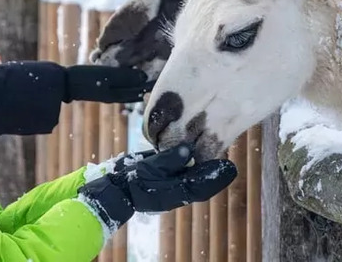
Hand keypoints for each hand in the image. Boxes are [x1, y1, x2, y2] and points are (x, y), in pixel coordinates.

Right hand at [64, 65, 154, 103]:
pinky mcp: (101, 87)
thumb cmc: (85, 78)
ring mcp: (107, 92)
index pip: (140, 91)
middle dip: (148, 84)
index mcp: (117, 95)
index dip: (152, 84)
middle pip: (136, 91)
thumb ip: (125, 76)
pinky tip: (129, 73)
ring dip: (138, 82)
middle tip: (161, 74)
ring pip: (129, 89)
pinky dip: (128, 80)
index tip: (165, 77)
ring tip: (149, 73)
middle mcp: (115, 96)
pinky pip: (120, 85)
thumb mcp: (106, 76)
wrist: (64, 83)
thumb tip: (144, 77)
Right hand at [77, 143, 236, 232]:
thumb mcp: (147, 167)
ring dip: (202, 167)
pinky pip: (179, 174)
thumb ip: (168, 159)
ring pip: (190, 178)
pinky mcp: (160, 180)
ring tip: (214, 152)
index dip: (216, 176)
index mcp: (173, 192)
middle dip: (213, 171)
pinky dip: (188, 165)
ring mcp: (167, 187)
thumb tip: (189, 149)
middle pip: (199, 182)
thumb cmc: (127, 180)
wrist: (111, 190)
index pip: (201, 186)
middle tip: (228, 161)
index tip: (231, 166)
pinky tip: (191, 153)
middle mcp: (174, 192)